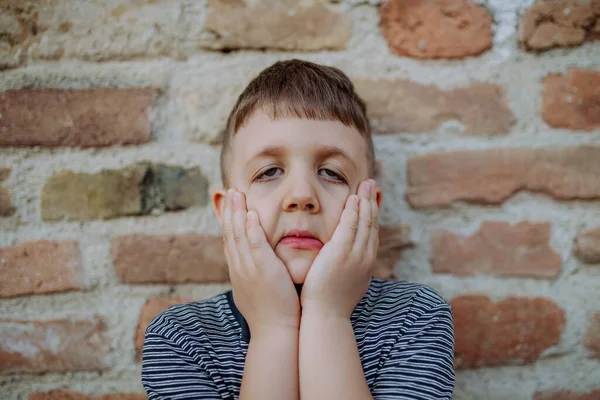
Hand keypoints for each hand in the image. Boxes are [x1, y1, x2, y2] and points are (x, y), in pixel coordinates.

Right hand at [222, 189, 300, 335]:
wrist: (275, 332)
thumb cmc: (272, 313)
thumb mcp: (257, 291)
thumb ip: (255, 275)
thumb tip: (256, 267)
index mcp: (238, 272)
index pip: (229, 241)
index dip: (227, 221)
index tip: (228, 205)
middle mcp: (239, 268)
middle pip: (230, 234)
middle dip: (229, 211)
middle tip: (229, 190)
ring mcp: (249, 269)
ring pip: (239, 236)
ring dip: (237, 213)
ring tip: (236, 193)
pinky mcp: (263, 271)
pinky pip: (255, 246)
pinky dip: (251, 230)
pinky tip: (250, 214)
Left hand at [300, 179, 378, 318]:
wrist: (326, 317)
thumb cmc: (330, 302)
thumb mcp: (346, 282)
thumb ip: (347, 268)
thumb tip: (346, 262)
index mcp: (366, 263)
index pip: (372, 233)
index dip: (372, 214)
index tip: (371, 199)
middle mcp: (365, 257)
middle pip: (372, 223)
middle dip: (372, 202)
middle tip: (371, 184)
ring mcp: (355, 254)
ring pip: (364, 221)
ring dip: (365, 201)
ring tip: (365, 184)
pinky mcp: (341, 252)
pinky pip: (349, 226)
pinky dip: (353, 211)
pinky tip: (353, 198)